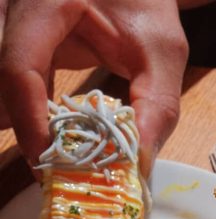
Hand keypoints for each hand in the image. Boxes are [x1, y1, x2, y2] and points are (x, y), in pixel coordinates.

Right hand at [0, 0, 189, 173]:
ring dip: (22, 122)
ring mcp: (12, 23)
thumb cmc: (147, 4)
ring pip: (0, 85)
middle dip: (19, 125)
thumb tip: (137, 166)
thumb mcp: (162, 50)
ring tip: (56, 154)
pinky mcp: (17, 41)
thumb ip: (157, 106)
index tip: (48, 162)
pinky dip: (29, 114)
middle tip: (50, 168)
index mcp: (43, 1)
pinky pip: (11, 84)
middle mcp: (16, 8)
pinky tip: (55, 138)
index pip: (18, 66)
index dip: (29, 120)